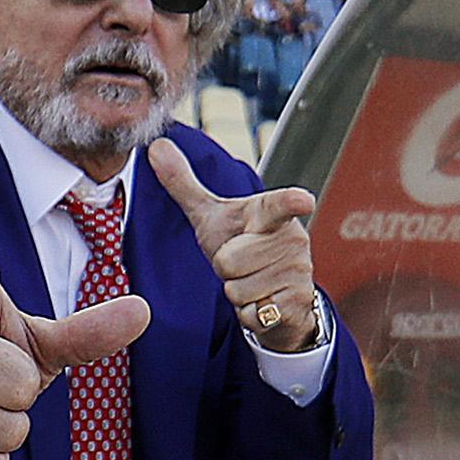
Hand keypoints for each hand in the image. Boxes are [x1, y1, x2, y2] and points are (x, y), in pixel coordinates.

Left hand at [150, 138, 321, 350]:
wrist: (279, 295)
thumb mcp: (212, 217)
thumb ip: (184, 184)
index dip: (291, 202)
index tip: (304, 200)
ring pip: (238, 289)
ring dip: (237, 293)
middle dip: (225, 270)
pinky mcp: (297, 302)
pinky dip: (249, 314)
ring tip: (252, 284)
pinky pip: (252, 313)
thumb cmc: (243, 248)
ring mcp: (298, 272)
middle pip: (229, 260)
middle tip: (241, 265)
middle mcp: (292, 241)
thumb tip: (155, 145)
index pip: (279, 206)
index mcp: (271, 216)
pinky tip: (263, 303)